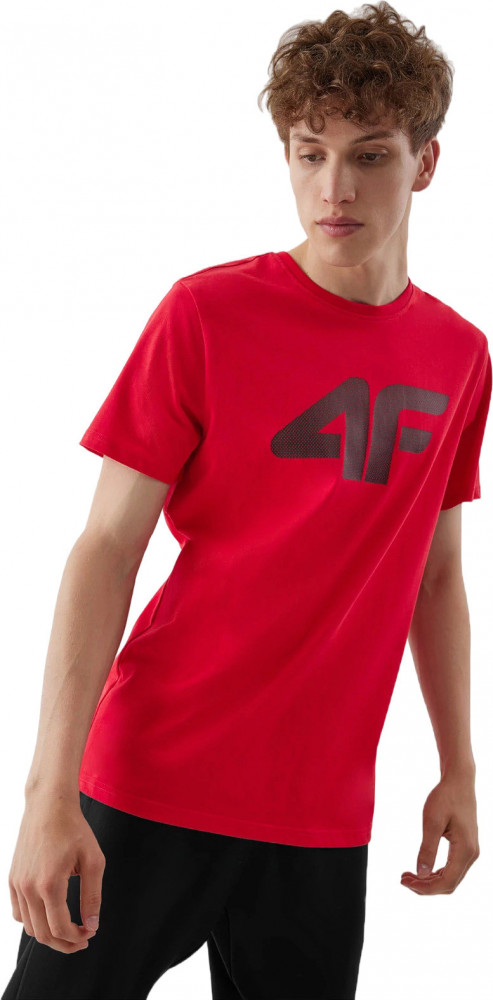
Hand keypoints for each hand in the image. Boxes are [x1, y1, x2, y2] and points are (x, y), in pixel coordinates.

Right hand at [8, 798, 105, 952]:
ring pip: (29, 927)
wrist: (49, 805)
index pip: (60, 928)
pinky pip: (18, 912)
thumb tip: (92, 925)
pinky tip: (49, 914)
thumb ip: (93, 896)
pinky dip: (33, 921)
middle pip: (43, 934)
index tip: (90, 933)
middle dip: (64, 943)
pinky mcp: (12, 879)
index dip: (76, 937)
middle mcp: (28, 887)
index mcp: (49, 884)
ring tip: (68, 929)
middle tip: (82, 938)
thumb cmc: (74, 828)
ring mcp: (17, 884)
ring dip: (49, 934)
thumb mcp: (93, 860)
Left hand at [400, 772, 478, 894]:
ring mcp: (470, 852)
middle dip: (425, 886)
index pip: (447, 882)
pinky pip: (452, 869)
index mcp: (465, 850)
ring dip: (429, 881)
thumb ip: (427, 848)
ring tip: (408, 875)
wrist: (459, 781)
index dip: (425, 888)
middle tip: (402, 879)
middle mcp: (471, 854)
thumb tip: (421, 874)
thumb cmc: (445, 797)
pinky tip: (421, 869)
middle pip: (449, 884)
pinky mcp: (466, 848)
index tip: (405, 882)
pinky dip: (436, 873)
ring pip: (451, 878)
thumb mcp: (432, 821)